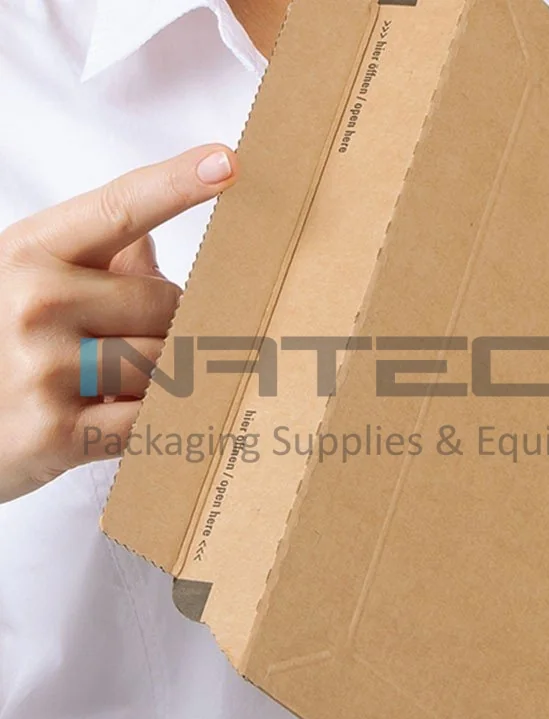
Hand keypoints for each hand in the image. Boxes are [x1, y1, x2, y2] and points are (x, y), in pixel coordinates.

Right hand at [0, 145, 237, 502]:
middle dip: (166, 326)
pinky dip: (161, 418)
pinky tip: (129, 412)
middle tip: (128, 343)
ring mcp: (44, 368)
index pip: (119, 207)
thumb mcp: (26, 281)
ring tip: (112, 383)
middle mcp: (34, 301)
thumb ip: (96, 259)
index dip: (178, 183)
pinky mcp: (58, 432)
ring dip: (159, 376)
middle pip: (166, 303)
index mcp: (29, 251)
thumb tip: (153, 237)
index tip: (229, 163)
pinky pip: (152, 417)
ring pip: (166, 361)